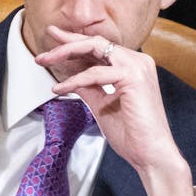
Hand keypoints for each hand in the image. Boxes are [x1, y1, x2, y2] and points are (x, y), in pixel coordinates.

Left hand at [34, 26, 195, 195]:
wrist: (151, 155)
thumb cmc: (132, 134)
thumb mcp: (102, 105)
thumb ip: (89, 88)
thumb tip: (71, 79)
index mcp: (132, 67)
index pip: (100, 48)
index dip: (75, 42)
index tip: (54, 40)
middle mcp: (138, 61)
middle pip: (96, 42)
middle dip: (66, 41)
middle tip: (44, 43)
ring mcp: (138, 67)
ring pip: (95, 48)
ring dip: (65, 53)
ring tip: (44, 61)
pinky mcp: (133, 77)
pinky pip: (95, 73)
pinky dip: (75, 79)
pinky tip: (60, 88)